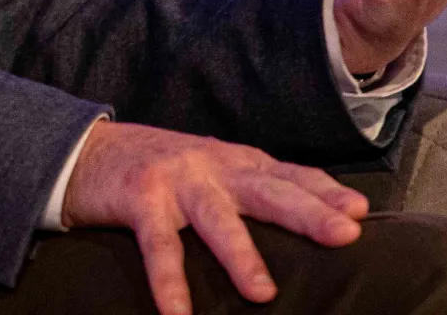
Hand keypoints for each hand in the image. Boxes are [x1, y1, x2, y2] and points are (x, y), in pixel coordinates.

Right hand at [61, 121, 368, 314]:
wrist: (87, 149)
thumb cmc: (160, 170)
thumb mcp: (210, 171)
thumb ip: (249, 189)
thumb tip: (307, 221)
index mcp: (234, 162)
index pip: (288, 174)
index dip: (324, 191)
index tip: (359, 212)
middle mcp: (212, 166)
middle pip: (267, 190)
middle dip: (308, 211)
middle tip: (344, 234)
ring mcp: (176, 181)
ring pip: (217, 218)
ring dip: (241, 254)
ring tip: (263, 292)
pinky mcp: (140, 199)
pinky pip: (159, 247)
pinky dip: (169, 281)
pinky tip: (178, 314)